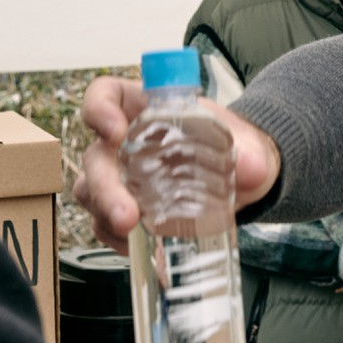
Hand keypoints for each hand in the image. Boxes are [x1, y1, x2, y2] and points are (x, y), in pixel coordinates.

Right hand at [73, 74, 281, 250]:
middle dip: (104, 187)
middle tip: (126, 214)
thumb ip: (251, 153)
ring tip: (133, 234)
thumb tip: (249, 168)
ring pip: (91, 193)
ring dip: (106, 215)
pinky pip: (106, 224)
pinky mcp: (126, 208)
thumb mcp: (248, 145)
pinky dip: (119, 239)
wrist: (244, 181)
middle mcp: (123, 142)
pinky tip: (142, 247)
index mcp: (144, 108)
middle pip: (94, 157)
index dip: (99, 109)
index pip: (105, 95)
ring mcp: (120, 176)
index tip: (115, 131)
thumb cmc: (234, 149)